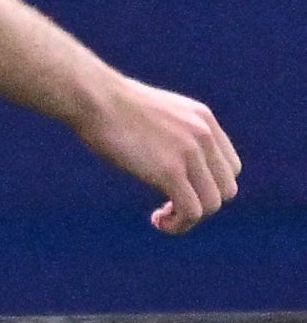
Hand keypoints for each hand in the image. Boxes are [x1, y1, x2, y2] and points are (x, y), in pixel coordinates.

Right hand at [73, 71, 240, 231]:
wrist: (93, 97)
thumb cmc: (107, 104)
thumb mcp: (153, 111)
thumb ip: (169, 129)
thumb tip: (161, 150)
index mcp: (203, 119)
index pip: (229, 167)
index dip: (208, 186)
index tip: (179, 190)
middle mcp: (204, 135)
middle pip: (225, 189)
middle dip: (201, 204)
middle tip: (170, 205)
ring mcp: (190, 153)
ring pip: (211, 204)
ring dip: (189, 219)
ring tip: (163, 218)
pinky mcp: (170, 171)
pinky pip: (190, 211)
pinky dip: (178, 225)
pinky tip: (158, 221)